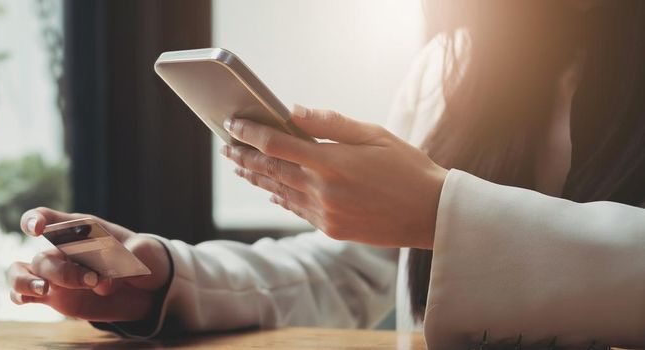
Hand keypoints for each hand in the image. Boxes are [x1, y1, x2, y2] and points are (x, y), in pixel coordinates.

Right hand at [6, 207, 170, 321]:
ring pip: (25, 272)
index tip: (37, 229)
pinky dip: (21, 295)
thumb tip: (115, 271)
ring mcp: (56, 273)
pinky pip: (25, 293)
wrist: (147, 287)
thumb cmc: (145, 259)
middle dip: (66, 273)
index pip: (51, 218)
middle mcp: (63, 250)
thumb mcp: (148, 252)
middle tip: (94, 280)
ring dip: (28, 281)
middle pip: (46, 257)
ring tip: (44, 291)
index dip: (37, 219)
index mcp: (82, 230)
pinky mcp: (55, 295)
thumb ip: (134, 255)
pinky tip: (28, 300)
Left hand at [221, 105, 447, 248]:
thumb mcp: (373, 134)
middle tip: (226, 147)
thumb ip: (329, 123)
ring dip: (257, 178)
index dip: (249, 133)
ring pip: (278, 191)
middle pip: (270, 170)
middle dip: (244, 156)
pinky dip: (280, 196)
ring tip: (240, 167)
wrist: (432, 213)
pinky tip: (270, 190)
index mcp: (331, 162)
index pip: (276, 143)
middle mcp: (322, 190)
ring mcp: (325, 213)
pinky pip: (296, 209)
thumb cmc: (406, 166)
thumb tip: (291, 111)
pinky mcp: (331, 228)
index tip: (232, 124)